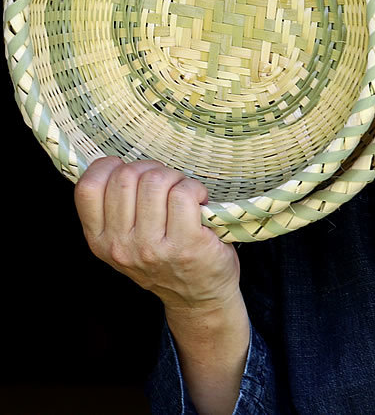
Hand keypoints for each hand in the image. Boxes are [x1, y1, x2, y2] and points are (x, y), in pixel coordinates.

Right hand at [74, 157, 240, 312]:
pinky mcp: (185, 244)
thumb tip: (116, 164)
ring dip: (176, 178)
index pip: (87, 187)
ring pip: (156, 181)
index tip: (131, 172)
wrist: (197, 296)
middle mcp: (120, 244)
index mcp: (99, 239)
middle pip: (126, 176)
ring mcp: (152, 247)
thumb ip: (115, 209)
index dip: (109, 167)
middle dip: (151, 169)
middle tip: (166, 184)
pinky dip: (195, 189)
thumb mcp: (125, 240)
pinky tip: (200, 202)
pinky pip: (184, 193)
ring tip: (183, 194)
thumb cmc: (165, 258)